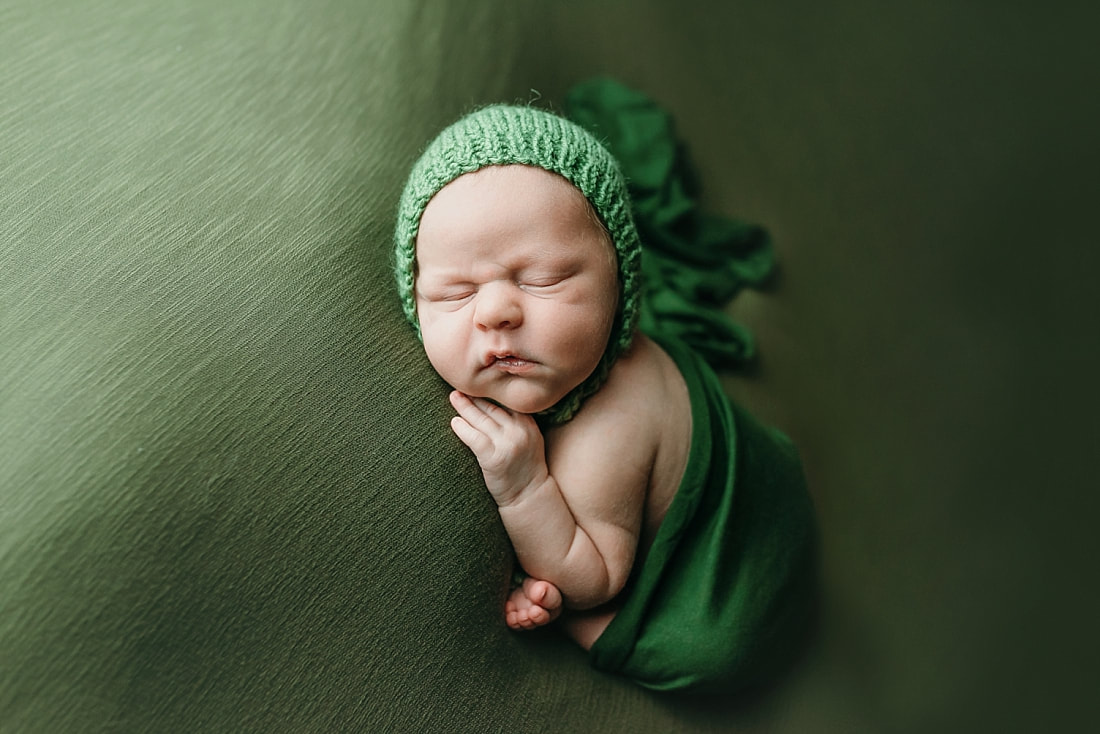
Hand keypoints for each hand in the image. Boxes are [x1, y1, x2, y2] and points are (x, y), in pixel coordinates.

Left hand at [448, 391, 548, 505]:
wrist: (529, 495)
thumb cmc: (525, 467)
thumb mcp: (529, 439)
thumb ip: (516, 422)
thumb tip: (492, 404)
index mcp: (528, 423)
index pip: (504, 402)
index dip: (489, 392)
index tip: (476, 383)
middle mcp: (519, 430)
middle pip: (491, 408)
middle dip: (474, 397)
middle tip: (460, 386)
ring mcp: (507, 443)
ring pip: (481, 420)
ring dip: (465, 407)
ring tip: (454, 397)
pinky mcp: (494, 457)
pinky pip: (474, 438)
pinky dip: (462, 429)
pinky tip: (454, 422)